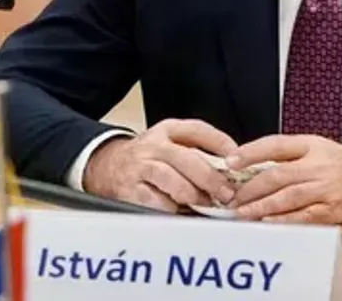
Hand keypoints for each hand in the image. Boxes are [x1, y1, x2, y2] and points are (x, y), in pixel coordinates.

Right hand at [83, 119, 238, 211]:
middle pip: (187, 159)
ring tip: (206, 204)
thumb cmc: (147, 157)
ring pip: (172, 181)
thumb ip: (198, 148)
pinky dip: (173, 210)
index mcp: (166, 130)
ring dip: (194, 195)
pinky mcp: (130, 191)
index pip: (198, 129)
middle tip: (226, 193)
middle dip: (211, 178)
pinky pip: (157, 203)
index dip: (220, 143)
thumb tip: (231, 164)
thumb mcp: (169, 141)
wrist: (105, 166)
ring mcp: (140, 168)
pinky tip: (182, 212)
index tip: (236, 159)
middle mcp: (153, 146)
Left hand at [225, 135, 341, 223]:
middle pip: (276, 175)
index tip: (230, 161)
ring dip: (260, 207)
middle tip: (232, 197)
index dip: (250, 152)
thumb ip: (292, 155)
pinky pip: (302, 216)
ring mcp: (324, 188)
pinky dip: (283, 220)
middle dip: (250, 188)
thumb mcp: (320, 148)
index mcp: (311, 145)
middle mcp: (317, 165)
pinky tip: (267, 222)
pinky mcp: (331, 209)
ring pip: (286, 197)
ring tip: (242, 213)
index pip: (275, 145)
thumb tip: (256, 166)